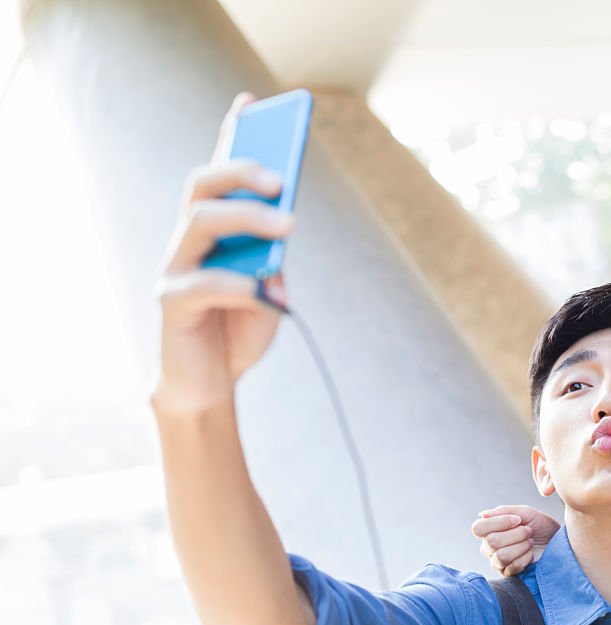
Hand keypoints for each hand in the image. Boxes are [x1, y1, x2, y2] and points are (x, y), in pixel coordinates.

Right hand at [152, 92, 293, 413]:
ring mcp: (175, 267)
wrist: (211, 384)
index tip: (250, 101)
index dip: (231, 136)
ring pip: (198, 221)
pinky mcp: (170, 301)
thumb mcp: (271, 290)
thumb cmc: (240, 329)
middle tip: (282, 180)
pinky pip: (204, 281)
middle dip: (241, 172)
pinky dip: (241, 283)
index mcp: (216, 232)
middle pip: (202, 187)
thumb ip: (272, 259)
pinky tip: (267, 292)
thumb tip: (280, 236)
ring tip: (288, 226)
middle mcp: (189, 241)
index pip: (219, 175)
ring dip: (246, 217)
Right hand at [471, 505, 560, 576]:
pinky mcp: (508, 574)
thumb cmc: (539, 525)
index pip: (478, 528)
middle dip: (515, 534)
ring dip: (521, 546)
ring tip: (530, 542)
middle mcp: (489, 547)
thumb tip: (482, 515)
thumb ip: (503, 511)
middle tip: (528, 531)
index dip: (498, 523)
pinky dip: (525, 558)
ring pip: (501, 556)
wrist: (556, 540)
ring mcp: (497, 562)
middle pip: (491, 542)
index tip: (517, 519)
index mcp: (489, 530)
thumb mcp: (524, 512)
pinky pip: (512, 567)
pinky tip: (531, 554)